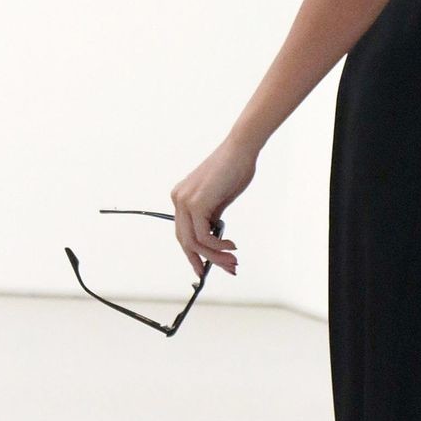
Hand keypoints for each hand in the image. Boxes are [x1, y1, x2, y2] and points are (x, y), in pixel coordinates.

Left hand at [170, 136, 256, 279]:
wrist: (241, 150)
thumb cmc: (235, 169)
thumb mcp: (220, 200)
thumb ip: (213, 218)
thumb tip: (215, 241)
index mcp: (182, 198)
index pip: (183, 234)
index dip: (193, 255)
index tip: (203, 270)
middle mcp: (178, 200)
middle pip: (186, 242)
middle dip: (206, 260)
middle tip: (228, 268)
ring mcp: (184, 201)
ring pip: (194, 242)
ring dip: (216, 256)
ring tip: (233, 261)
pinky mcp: (196, 204)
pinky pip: (203, 236)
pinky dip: (218, 246)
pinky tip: (231, 246)